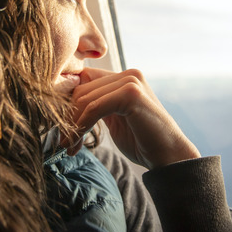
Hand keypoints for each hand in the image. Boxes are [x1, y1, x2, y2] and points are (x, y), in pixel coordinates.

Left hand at [64, 67, 200, 169]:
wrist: (169, 157)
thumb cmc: (142, 142)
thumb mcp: (114, 119)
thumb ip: (97, 106)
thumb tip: (65, 105)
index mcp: (124, 78)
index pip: (83, 79)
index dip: (68, 103)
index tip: (61, 128)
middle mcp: (128, 74)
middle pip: (80, 88)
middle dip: (67, 117)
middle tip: (63, 142)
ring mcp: (130, 81)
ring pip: (84, 98)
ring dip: (72, 125)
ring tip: (69, 146)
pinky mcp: (130, 94)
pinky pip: (94, 108)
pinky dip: (80, 127)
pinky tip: (76, 144)